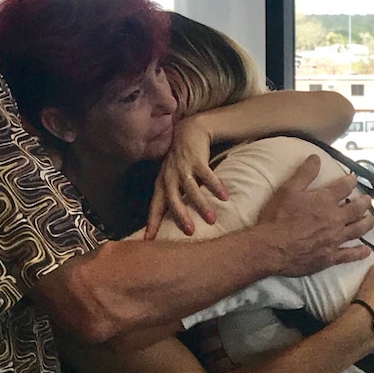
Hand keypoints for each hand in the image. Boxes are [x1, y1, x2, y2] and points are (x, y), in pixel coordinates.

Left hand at [144, 117, 228, 239]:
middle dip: (180, 216)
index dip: (152, 223)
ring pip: (191, 188)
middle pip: (172, 199)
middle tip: (190, 231)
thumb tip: (173, 222)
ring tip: (212, 219)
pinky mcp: (197, 159)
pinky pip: (207, 174)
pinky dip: (215, 186)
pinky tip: (224, 196)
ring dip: (201, 204)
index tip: (148, 241)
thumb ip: (171, 196)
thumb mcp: (171, 177)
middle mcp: (170, 176)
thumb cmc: (180, 160)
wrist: (188, 130)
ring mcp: (183, 167)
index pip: (155, 206)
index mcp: (162, 183)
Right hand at [256, 154, 373, 276]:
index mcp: (325, 200)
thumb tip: (316, 157)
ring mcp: (334, 239)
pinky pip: (350, 255)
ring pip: (358, 230)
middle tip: (368, 200)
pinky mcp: (330, 257)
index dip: (350, 181)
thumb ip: (304, 173)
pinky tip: (366, 251)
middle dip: (364, 202)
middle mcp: (335, 219)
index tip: (353, 179)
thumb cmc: (277, 217)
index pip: (344, 187)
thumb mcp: (288, 189)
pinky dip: (360, 252)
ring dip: (367, 223)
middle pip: (357, 209)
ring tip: (371, 220)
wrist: (271, 247)